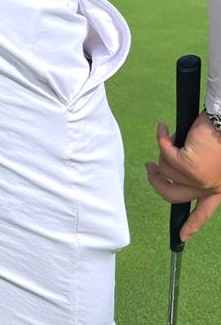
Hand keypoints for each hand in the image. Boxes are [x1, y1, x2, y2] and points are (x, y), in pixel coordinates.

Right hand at [145, 109, 220, 240]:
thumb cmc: (218, 136)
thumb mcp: (208, 160)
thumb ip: (194, 171)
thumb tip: (165, 172)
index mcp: (217, 189)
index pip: (203, 212)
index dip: (191, 225)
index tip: (182, 236)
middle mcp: (209, 188)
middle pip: (171, 194)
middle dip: (156, 181)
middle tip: (150, 166)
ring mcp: (198, 180)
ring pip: (165, 170)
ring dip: (165, 150)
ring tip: (173, 137)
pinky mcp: (189, 166)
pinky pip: (164, 153)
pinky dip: (161, 138)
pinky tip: (162, 127)